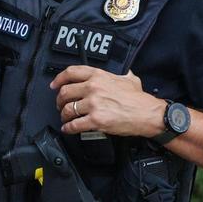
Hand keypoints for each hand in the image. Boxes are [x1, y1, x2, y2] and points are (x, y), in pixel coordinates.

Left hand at [50, 66, 164, 137]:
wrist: (148, 114)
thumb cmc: (138, 99)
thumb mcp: (128, 79)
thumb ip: (119, 74)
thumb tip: (121, 73)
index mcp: (99, 76)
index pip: (71, 72)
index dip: (59, 79)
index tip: (54, 85)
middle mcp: (93, 88)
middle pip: (65, 92)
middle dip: (59, 101)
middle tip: (60, 105)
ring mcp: (94, 104)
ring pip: (68, 109)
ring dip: (64, 115)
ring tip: (66, 118)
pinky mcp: (96, 120)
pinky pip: (74, 125)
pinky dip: (68, 128)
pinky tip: (69, 128)